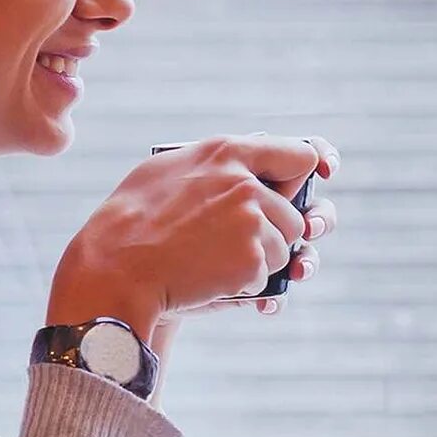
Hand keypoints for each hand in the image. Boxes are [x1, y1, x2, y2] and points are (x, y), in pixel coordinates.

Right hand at [50, 135, 338, 344]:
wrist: (115, 271)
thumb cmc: (130, 221)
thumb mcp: (166, 168)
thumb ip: (213, 162)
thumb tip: (245, 161)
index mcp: (228, 152)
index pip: (300, 155)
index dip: (309, 173)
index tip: (322, 181)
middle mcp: (247, 183)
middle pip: (295, 213)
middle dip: (274, 232)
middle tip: (229, 241)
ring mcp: (252, 222)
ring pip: (286, 247)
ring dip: (259, 260)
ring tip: (210, 259)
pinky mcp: (252, 260)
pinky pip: (266, 276)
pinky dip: (244, 284)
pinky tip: (208, 277)